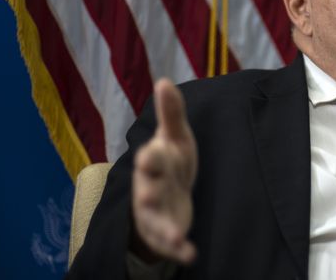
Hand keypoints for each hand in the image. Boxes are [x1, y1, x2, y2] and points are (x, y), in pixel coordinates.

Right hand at [132, 79, 197, 263]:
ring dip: (164, 228)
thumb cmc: (171, 161)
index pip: (149, 158)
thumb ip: (171, 112)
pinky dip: (179, 249)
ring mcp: (156, 213)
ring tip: (176, 236)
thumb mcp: (174, 137)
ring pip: (156, 221)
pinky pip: (171, 244)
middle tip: (145, 196)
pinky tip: (190, 255)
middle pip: (147, 191)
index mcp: (154, 163)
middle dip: (146, 193)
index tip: (149, 152)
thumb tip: (164, 80)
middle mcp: (150, 188)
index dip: (150, 156)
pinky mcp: (166, 233)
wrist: (166, 194)